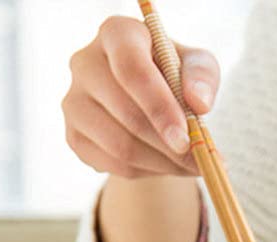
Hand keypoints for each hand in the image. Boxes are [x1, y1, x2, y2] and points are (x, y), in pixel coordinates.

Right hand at [62, 16, 220, 178]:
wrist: (148, 105)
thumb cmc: (175, 78)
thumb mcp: (198, 68)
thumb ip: (202, 77)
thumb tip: (199, 103)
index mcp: (117, 34)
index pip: (131, 69)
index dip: (160, 107)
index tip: (185, 140)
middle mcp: (85, 62)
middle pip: (128, 115)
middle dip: (169, 146)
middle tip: (201, 162)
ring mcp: (73, 101)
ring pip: (120, 146)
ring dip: (163, 164)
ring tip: (189, 165)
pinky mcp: (74, 135)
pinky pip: (114, 165)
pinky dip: (148, 172)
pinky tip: (165, 164)